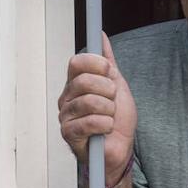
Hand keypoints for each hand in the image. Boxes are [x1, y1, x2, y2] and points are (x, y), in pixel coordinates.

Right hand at [57, 32, 136, 182]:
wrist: (121, 148)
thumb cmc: (118, 120)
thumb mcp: (117, 85)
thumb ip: (107, 62)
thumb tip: (101, 38)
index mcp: (76, 84)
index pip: (77, 62)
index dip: (96, 64)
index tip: (109, 72)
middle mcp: (67, 97)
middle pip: (84, 81)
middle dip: (107, 91)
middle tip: (112, 101)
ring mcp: (65, 115)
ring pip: (89, 102)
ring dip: (109, 111)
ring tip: (110, 118)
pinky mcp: (68, 134)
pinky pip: (89, 122)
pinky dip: (105, 125)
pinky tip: (106, 129)